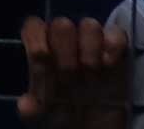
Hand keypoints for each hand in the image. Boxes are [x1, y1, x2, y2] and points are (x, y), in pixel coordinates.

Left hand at [21, 3, 142, 128]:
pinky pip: (117, 34)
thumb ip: (33, 107)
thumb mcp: (44, 117)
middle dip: (65, 51)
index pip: (34, 26)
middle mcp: (66, 44)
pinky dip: (112, 45)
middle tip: (69, 77)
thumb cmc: (63, 119)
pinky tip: (108, 64)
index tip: (41, 56)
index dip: (36, 37)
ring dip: (89, 50)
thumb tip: (25, 106)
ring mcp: (93, 45)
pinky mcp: (118, 53)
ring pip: (89, 26)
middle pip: (62, 25)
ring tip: (91, 76)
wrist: (92, 128)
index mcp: (42, 52)